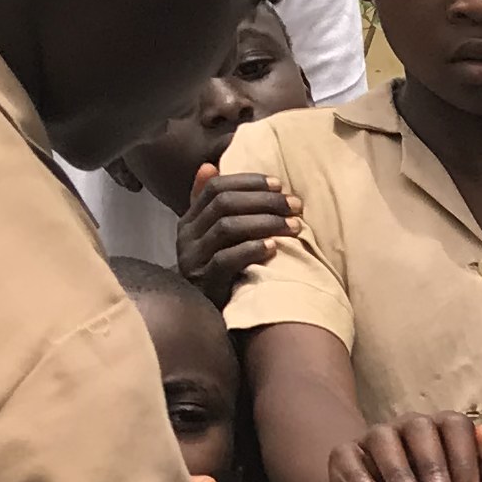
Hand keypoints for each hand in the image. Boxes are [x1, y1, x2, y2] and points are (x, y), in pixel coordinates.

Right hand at [179, 166, 297, 298]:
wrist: (201, 315)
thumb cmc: (215, 270)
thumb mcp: (211, 236)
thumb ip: (211, 205)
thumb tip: (210, 165)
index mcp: (189, 220)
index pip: (215, 188)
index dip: (248, 182)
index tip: (279, 184)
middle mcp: (187, 237)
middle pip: (224, 205)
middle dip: (264, 201)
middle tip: (295, 205)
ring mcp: (193, 260)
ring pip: (227, 229)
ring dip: (265, 223)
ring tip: (293, 226)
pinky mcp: (205, 283)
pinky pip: (226, 260)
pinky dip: (252, 250)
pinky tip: (274, 248)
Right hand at [326, 414, 481, 481]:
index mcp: (443, 427)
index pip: (456, 427)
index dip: (464, 461)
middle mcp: (409, 426)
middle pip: (420, 431)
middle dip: (433, 469)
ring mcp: (376, 437)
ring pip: (384, 441)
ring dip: (399, 474)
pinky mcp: (346, 454)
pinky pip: (349, 460)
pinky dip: (361, 481)